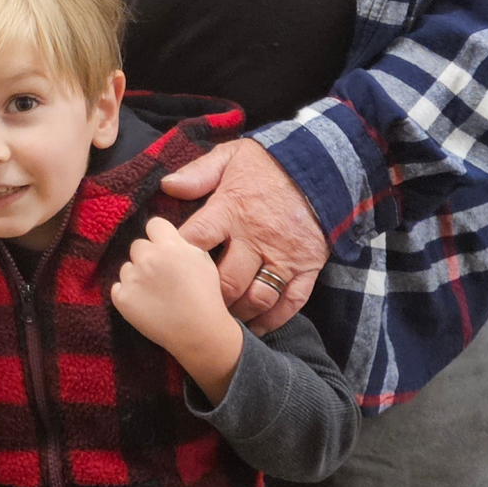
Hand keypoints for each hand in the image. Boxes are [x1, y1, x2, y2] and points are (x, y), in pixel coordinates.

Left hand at [110, 217, 242, 399]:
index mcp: (170, 245)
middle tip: (161, 275)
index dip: (159, 236)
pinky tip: (145, 305)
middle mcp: (148, 258)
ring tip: (155, 293)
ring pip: (127, 267)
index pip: (153, 224)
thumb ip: (182, 243)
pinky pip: (118, 288)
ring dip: (136, 276)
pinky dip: (128, 295)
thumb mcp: (202, 260)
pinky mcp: (122, 298)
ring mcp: (133, 278)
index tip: (163, 248)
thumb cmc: (205, 296)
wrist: (199, 332)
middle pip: (138, 245)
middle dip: (147, 256)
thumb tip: (166, 234)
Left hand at [161, 137, 327, 331]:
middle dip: (206, 298)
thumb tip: (167, 186)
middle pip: (225, 280)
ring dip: (237, 314)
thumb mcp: (230, 157)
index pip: (196, 240)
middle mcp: (256, 238)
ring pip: (257, 297)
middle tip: (192, 307)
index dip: (177, 258)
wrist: (322, 166)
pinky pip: (291, 302)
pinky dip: (273, 320)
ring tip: (220, 322)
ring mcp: (283, 256)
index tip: (165, 271)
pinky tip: (256, 329)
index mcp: (231, 210)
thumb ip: (199, 173)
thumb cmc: (268, 164)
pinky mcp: (307, 267)